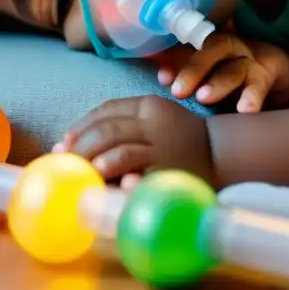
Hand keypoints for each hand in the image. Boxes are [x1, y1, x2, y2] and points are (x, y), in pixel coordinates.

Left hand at [55, 96, 213, 183]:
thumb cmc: (182, 140)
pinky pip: (138, 171)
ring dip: (93, 163)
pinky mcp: (169, 168)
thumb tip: (74, 141)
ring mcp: (163, 146)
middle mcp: (154, 122)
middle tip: (64, 165)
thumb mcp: (155, 121)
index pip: (106, 110)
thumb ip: (125, 124)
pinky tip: (104, 183)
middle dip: (80, 149)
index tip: (65, 143)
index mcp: (149, 105)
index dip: (81, 126)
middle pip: (106, 131)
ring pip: (118, 150)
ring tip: (79, 175)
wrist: (223, 154)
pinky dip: (119, 177)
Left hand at [154, 34, 288, 112]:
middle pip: (210, 51)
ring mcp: (248, 62)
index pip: (188, 47)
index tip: (162, 78)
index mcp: (208, 45)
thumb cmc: (226, 71)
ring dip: (219, 83)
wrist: (271, 69)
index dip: (174, 60)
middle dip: (193, 70)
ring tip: (204, 98)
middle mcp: (228, 48)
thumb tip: (146, 62)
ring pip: (234, 69)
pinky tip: (246, 111)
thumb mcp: (204, 68)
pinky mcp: (266, 76)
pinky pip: (259, 87)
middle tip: (178, 91)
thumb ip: (179, 67)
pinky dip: (252, 98)